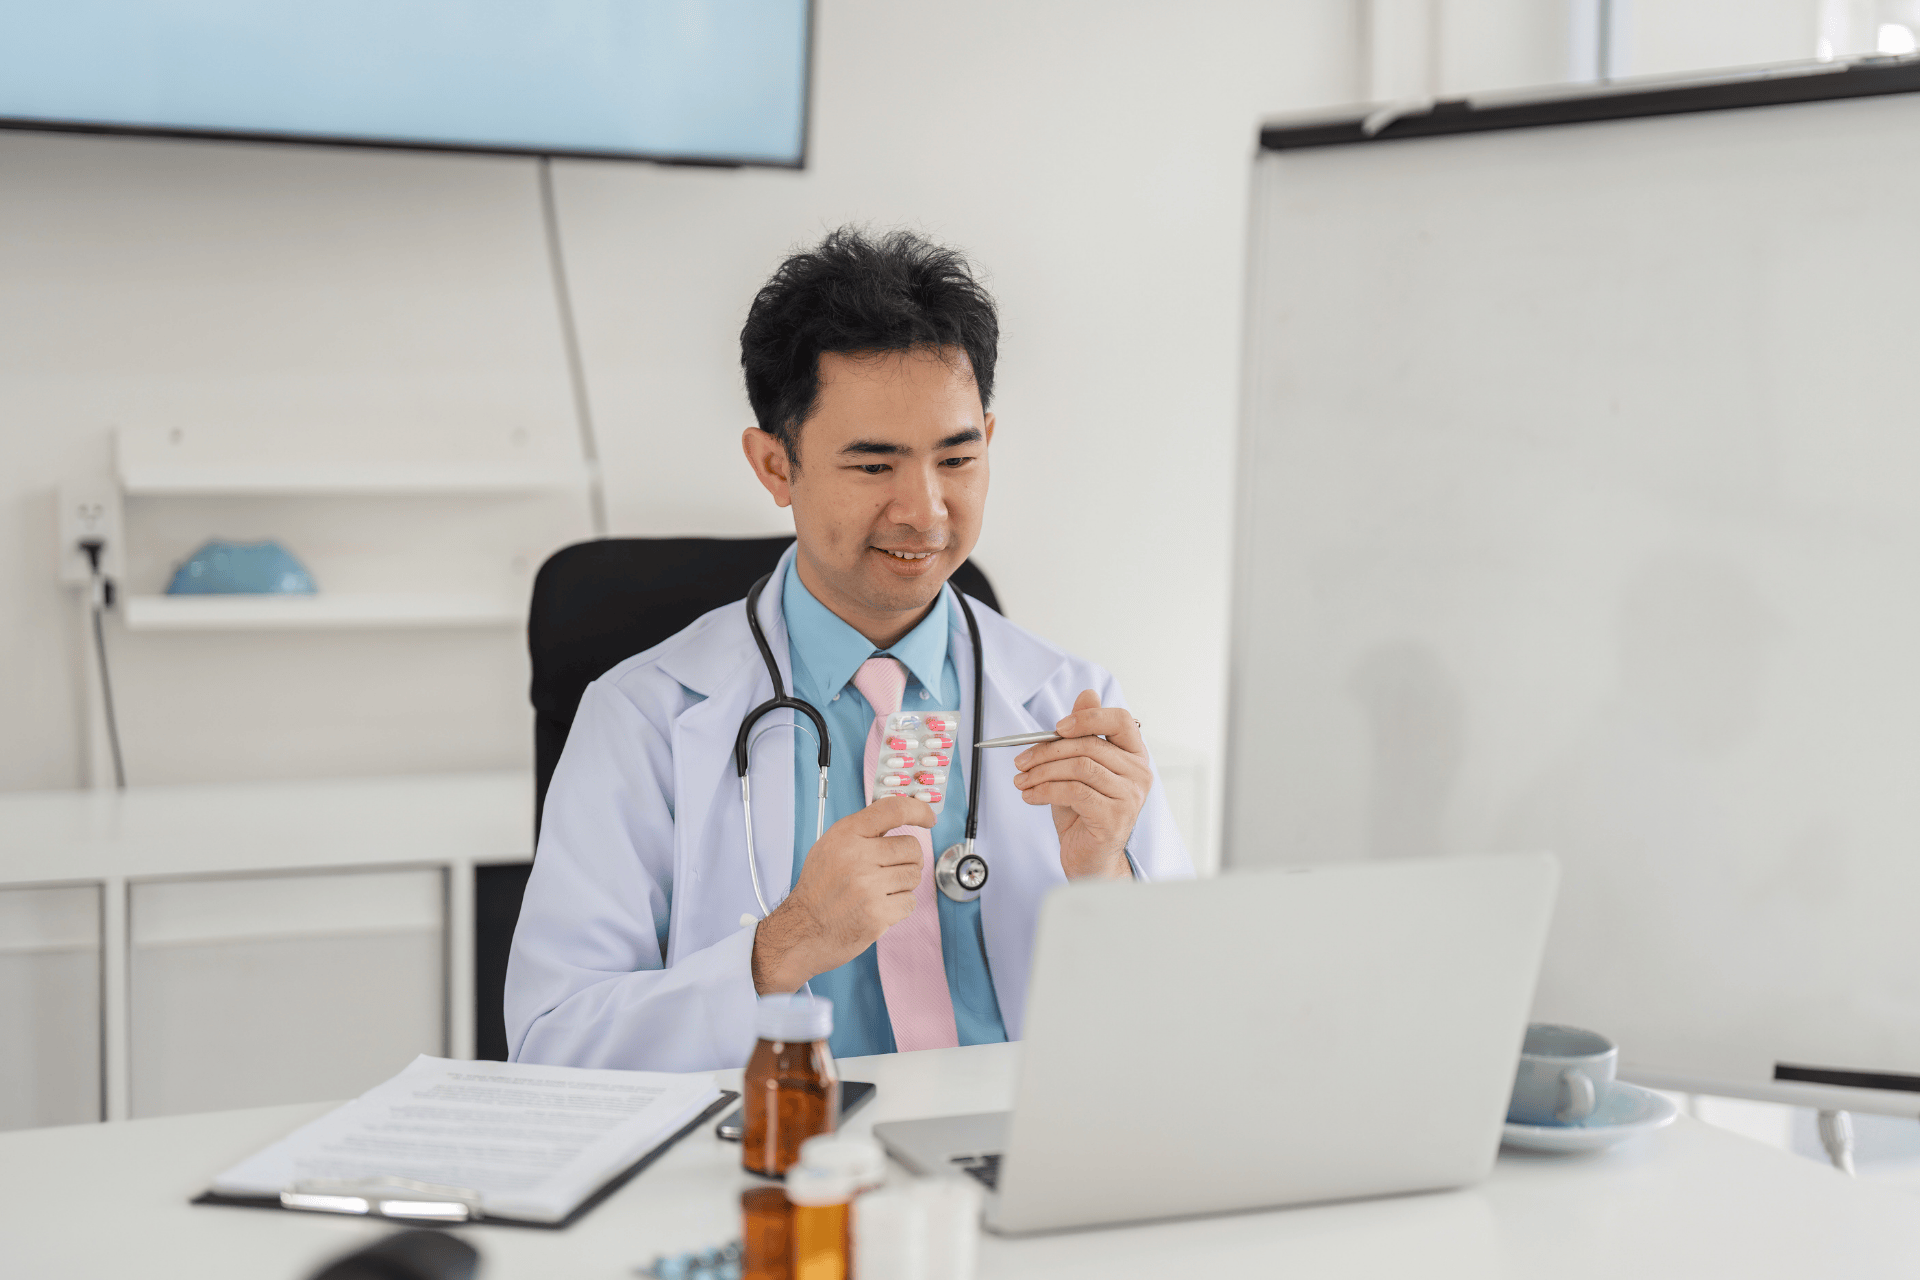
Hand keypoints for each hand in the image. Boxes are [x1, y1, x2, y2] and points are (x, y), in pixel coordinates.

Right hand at [751, 795, 934, 993]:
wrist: (803, 930)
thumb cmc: (819, 889)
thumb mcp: (830, 847)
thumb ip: (862, 831)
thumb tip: (901, 816)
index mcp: (846, 835)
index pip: (893, 809)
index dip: (918, 810)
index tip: (928, 818)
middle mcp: (857, 856)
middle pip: (912, 847)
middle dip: (908, 860)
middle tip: (891, 870)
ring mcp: (868, 886)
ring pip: (914, 876)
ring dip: (902, 885)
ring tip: (878, 892)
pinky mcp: (877, 913)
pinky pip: (910, 902)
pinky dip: (899, 907)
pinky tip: (878, 908)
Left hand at [1013, 690, 1149, 879]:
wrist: (1089, 858)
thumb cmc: (1083, 812)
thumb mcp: (1078, 768)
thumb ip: (1083, 734)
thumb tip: (1087, 693)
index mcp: (1134, 754)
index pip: (1120, 720)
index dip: (1087, 717)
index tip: (1057, 727)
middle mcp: (1139, 772)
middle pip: (1089, 745)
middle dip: (1046, 750)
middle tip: (1020, 761)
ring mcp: (1130, 796)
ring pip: (1079, 767)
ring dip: (1041, 772)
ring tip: (1021, 781)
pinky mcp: (1114, 816)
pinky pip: (1074, 791)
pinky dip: (1044, 790)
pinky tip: (1030, 795)